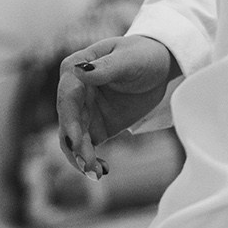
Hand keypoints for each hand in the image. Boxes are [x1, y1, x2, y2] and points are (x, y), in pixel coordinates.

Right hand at [57, 36, 178, 180]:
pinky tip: (102, 170)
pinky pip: (87, 148)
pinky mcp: (96, 127)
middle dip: (75, 145)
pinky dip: (90, 160)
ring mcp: (84, 111)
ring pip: (73, 139)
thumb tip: (81, 72)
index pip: (67, 96)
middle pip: (67, 122)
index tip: (75, 140)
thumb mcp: (130, 59)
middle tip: (87, 164)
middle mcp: (74, 92)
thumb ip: (107, 68)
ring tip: (95, 172)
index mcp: (76, 68)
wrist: (161, 67)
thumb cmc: (144, 55)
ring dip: (80, 157)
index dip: (69, 120)